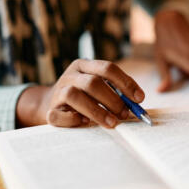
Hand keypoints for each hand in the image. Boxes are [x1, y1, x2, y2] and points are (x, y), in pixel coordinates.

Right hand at [16, 59, 144, 127]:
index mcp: (84, 66)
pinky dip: (73, 120)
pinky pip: (58, 115)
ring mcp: (58, 91)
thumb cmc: (84, 96)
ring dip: (97, 111)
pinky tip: (85, 123)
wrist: (52, 103)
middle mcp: (70, 75)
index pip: (107, 68)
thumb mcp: (99, 87)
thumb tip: (137, 103)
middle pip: (92, 83)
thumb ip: (117, 92)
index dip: (126, 83)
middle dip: (112, 100)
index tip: (139, 98)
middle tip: (125, 114)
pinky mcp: (49, 110)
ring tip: (111, 122)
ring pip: (74, 95)